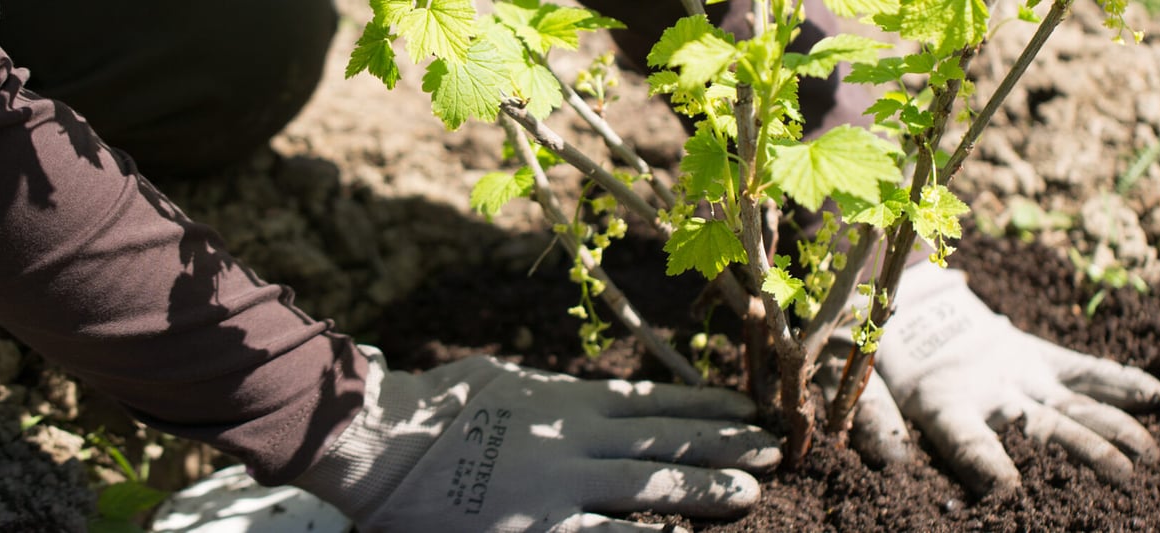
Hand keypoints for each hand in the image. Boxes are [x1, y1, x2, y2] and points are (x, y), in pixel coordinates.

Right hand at [295, 346, 779, 531]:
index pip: (657, 404)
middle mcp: (577, 439)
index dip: (709, 409)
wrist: (383, 443)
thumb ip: (561, 397)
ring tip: (751, 492)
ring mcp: (561, 486)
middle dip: (726, 446)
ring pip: (652, 487)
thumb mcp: (510, 382)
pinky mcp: (541, 529)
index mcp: (569, 402)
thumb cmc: (441, 407)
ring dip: (706, 489)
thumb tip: (602, 401)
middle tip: (775, 451)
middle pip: (667, 442)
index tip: (751, 411)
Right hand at [838, 263, 1159, 494]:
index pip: (964, 440)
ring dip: (1108, 428)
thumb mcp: (849, 365)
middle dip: (1080, 455)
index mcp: (937, 408)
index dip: (984, 463)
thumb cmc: (863, 340)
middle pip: (1037, 433)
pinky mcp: (1033, 358)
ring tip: (1148, 452)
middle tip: (1122, 480)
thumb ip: (869, 408)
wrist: (896, 302)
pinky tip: (1155, 396)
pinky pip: (1080, 371)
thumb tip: (889, 459)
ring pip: (1067, 409)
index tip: (1008, 489)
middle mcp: (985, 403)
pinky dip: (1116, 382)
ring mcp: (1015, 381)